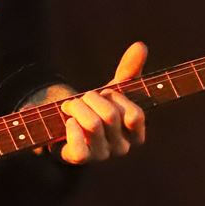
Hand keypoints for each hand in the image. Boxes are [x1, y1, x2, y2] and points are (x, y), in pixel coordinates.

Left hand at [56, 41, 148, 164]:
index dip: (117, 98)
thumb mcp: (112, 90)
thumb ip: (128, 70)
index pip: (135, 115)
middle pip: (110, 116)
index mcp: (135, 134)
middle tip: (81, 98)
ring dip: (76, 107)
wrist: (64, 124)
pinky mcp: (80, 159)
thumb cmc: (94, 108)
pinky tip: (68, 123)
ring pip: (92, 125)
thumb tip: (140, 46)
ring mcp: (101, 156)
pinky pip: (78, 146)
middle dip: (91, 98)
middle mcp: (121, 148)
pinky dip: (70, 128)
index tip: (106, 94)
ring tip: (69, 107)